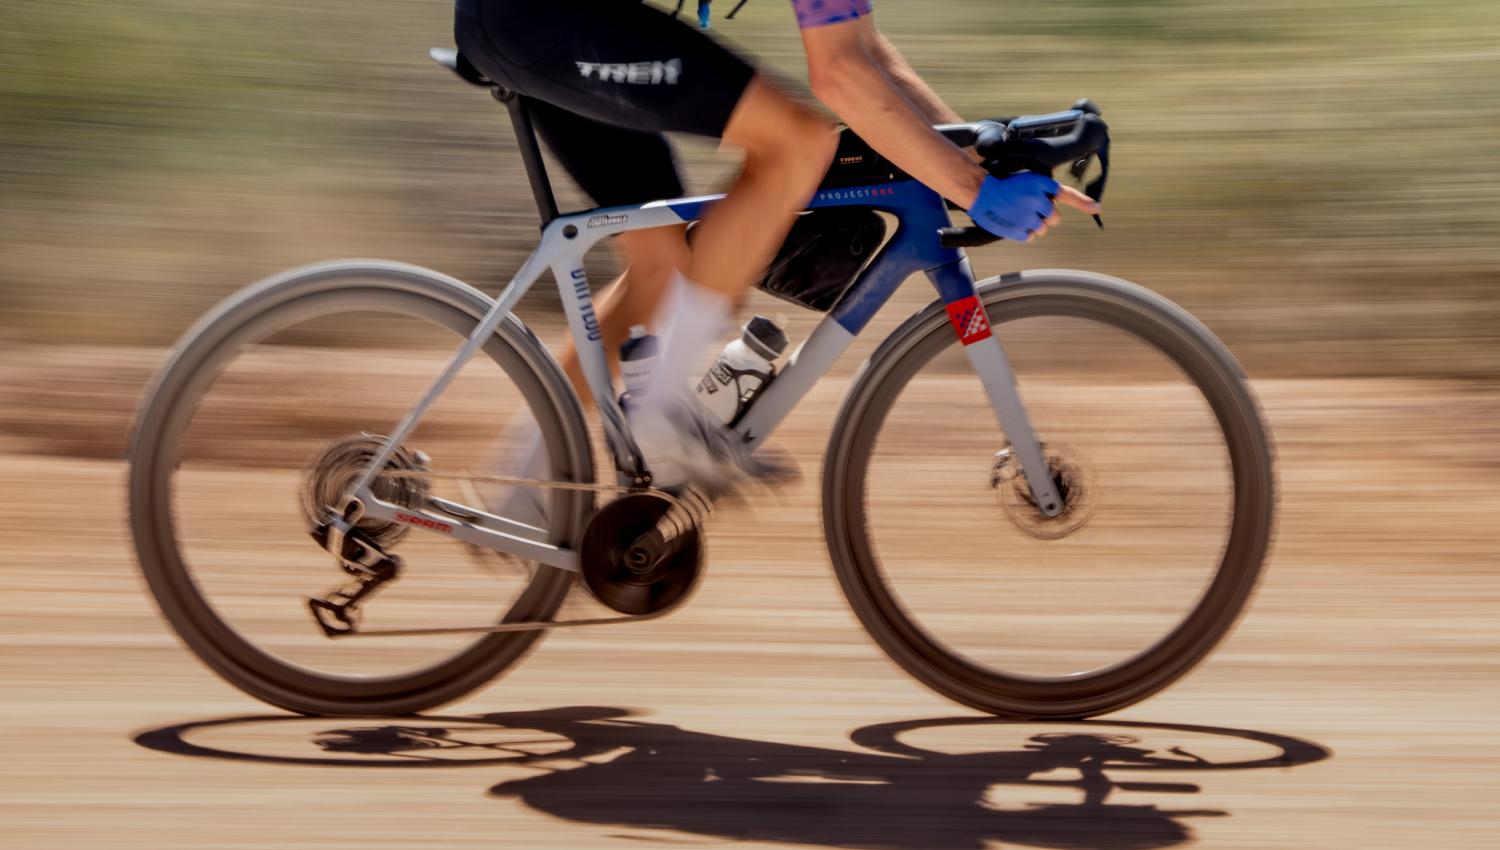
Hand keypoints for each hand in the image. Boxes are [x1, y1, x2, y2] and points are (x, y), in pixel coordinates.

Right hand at [966, 172, 1101, 242]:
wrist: (981, 192)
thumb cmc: (1003, 184)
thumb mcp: (1027, 178)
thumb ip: (1044, 188)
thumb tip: (1056, 199)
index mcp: (1041, 184)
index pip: (1067, 194)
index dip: (1084, 202)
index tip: (1097, 208)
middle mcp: (1039, 200)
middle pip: (1055, 218)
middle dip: (1046, 215)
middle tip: (1030, 209)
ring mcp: (1030, 217)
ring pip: (1043, 229)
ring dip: (1034, 224)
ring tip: (1019, 214)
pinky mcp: (1021, 230)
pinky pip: (1031, 237)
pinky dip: (1024, 232)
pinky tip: (1014, 222)